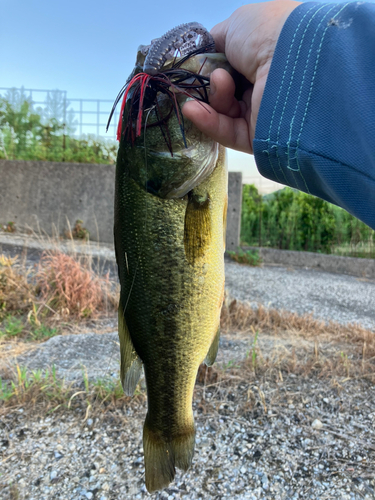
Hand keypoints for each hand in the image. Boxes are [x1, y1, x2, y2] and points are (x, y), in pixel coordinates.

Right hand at [183, 1, 300, 153]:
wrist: (291, 61)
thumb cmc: (268, 35)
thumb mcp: (235, 26)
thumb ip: (216, 42)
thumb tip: (204, 54)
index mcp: (268, 57)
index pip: (232, 68)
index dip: (212, 68)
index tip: (197, 66)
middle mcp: (268, 85)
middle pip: (226, 92)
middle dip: (209, 85)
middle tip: (206, 77)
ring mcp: (264, 112)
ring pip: (224, 112)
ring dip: (210, 100)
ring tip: (212, 86)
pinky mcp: (259, 137)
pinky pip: (227, 132)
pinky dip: (208, 121)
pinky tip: (193, 110)